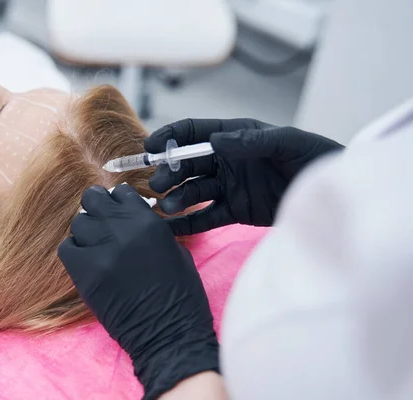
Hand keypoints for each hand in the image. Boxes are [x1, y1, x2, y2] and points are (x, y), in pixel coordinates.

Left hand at [58, 185, 219, 399]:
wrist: (168, 333)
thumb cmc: (181, 294)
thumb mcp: (176, 250)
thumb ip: (151, 228)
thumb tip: (132, 218)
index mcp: (148, 222)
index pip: (120, 192)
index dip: (118, 201)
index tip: (118, 211)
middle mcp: (121, 230)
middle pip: (92, 199)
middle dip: (96, 207)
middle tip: (102, 222)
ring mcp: (100, 251)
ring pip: (78, 223)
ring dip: (86, 231)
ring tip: (96, 246)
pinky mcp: (84, 274)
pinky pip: (67, 248)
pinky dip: (74, 251)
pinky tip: (86, 260)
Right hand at [145, 118, 343, 234]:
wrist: (334, 195)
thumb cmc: (314, 158)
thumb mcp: (288, 143)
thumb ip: (252, 141)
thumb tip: (215, 141)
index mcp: (235, 136)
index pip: (195, 133)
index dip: (170, 137)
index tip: (151, 145)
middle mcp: (226, 161)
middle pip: (188, 165)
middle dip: (170, 172)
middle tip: (159, 183)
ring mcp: (228, 187)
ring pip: (193, 191)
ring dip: (177, 198)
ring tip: (166, 207)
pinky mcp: (234, 211)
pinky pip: (205, 217)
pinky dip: (187, 223)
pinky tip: (169, 227)